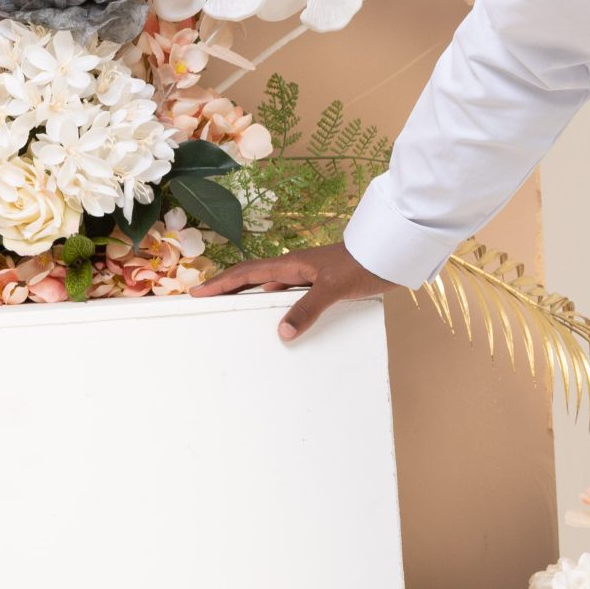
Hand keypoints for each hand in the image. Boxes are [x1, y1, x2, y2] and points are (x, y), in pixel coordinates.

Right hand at [193, 242, 388, 341]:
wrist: (391, 256)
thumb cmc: (363, 265)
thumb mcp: (333, 288)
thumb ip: (307, 309)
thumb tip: (283, 332)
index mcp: (291, 264)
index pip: (247, 274)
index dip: (221, 283)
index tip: (198, 292)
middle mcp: (296, 269)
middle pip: (253, 279)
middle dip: (229, 289)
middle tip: (208, 302)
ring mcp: (309, 277)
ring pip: (272, 289)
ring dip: (253, 299)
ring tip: (235, 313)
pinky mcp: (324, 286)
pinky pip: (292, 297)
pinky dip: (280, 308)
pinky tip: (281, 321)